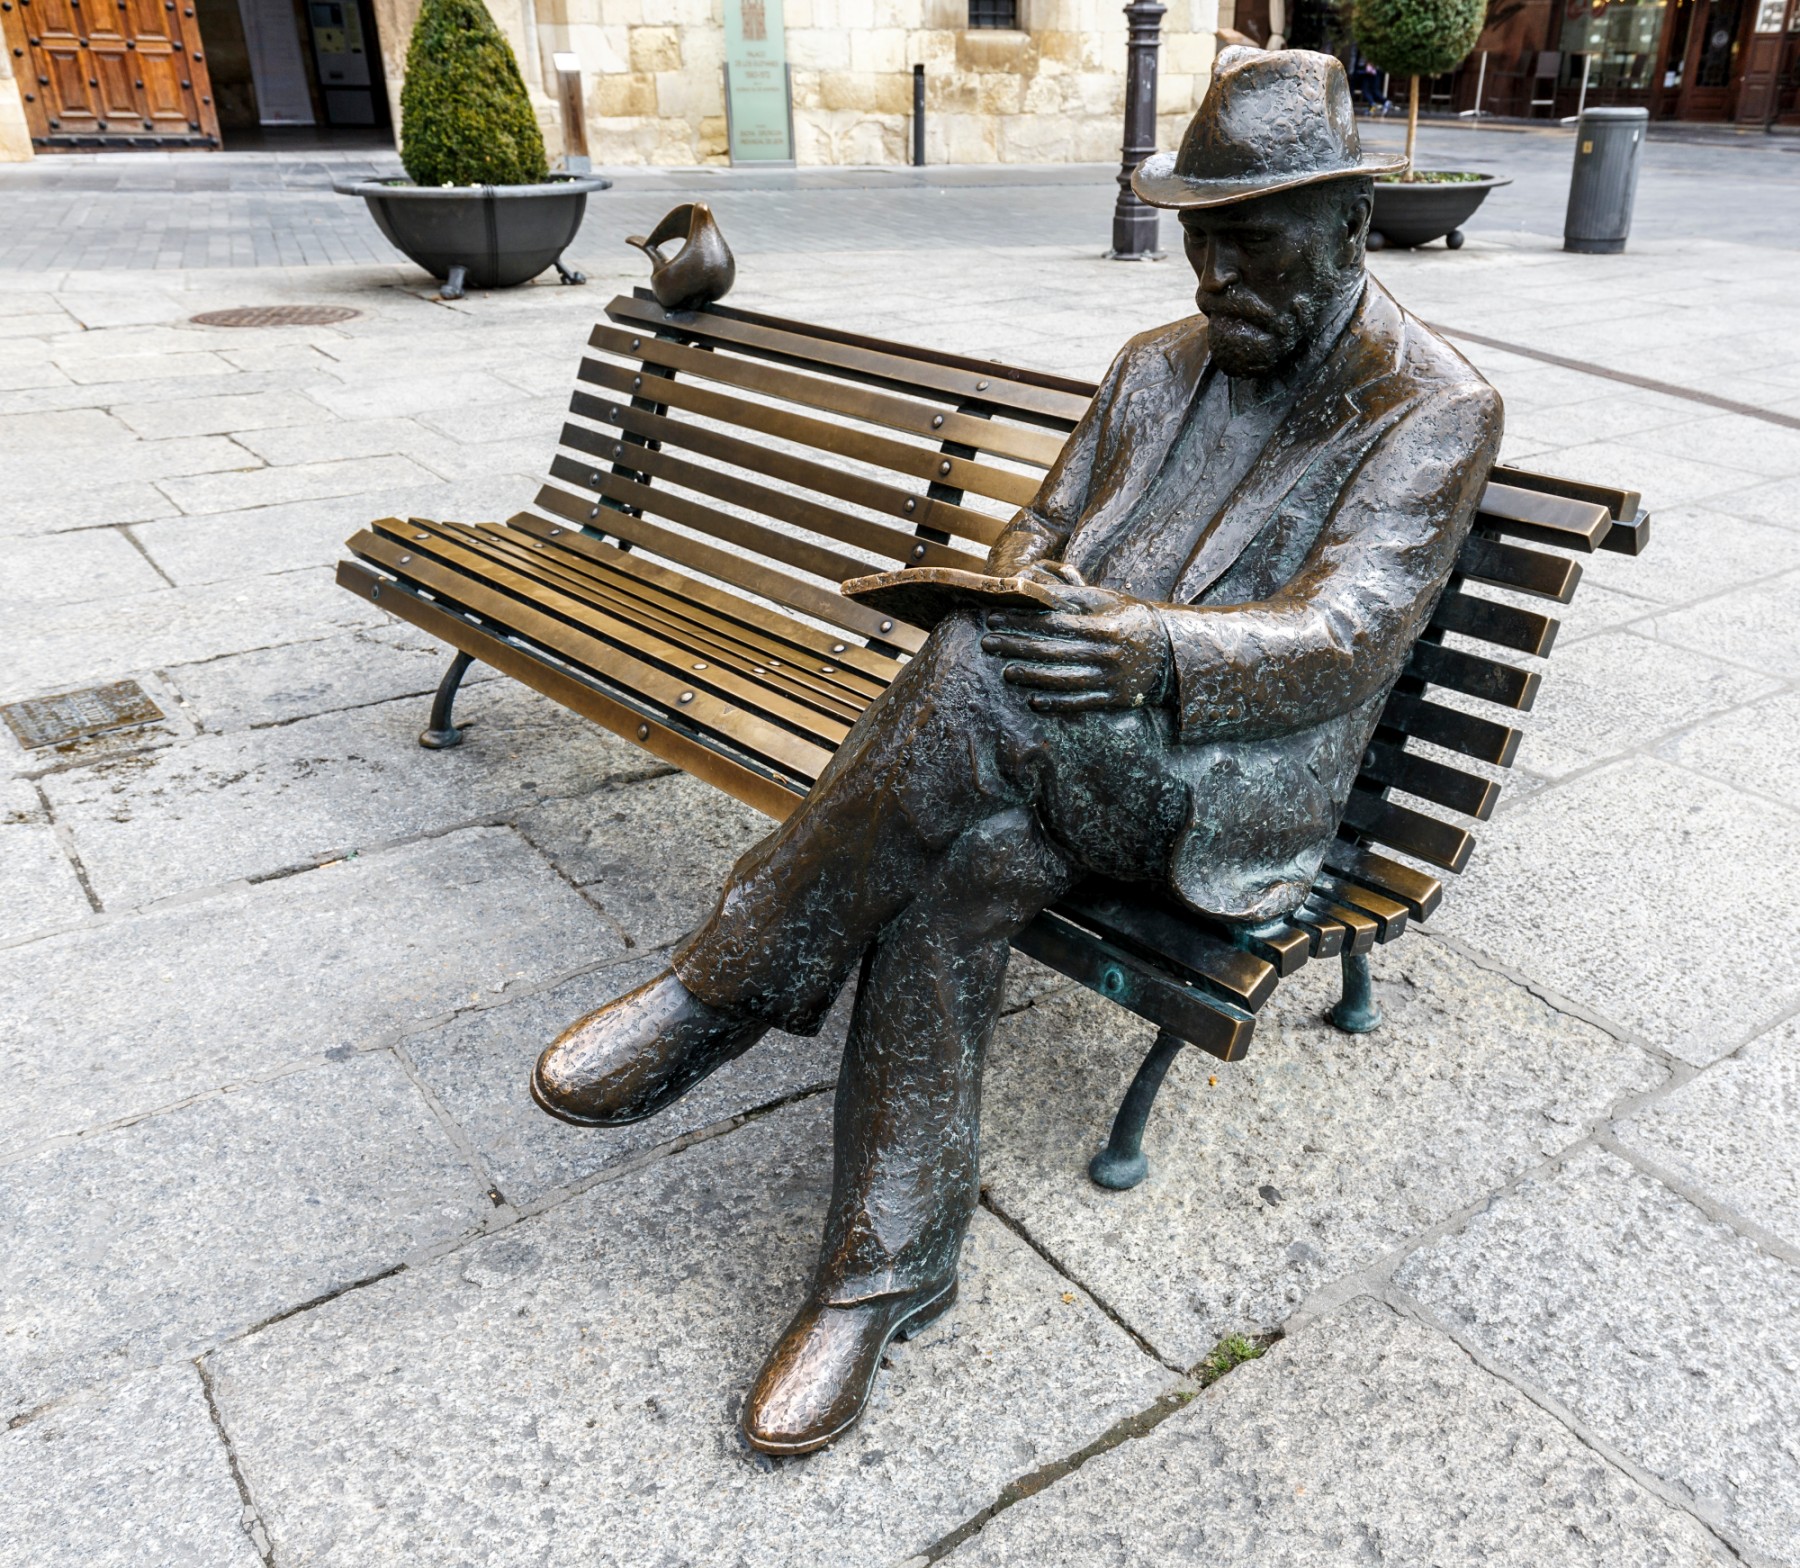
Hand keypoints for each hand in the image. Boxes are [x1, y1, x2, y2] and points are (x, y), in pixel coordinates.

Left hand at [982, 573, 1170, 714]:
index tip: (995, 617)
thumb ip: (1074, 595)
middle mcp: (1107, 654)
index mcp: (1104, 626)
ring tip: (1007, 671)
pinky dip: (1055, 703)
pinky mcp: (1113, 699)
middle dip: (1016, 646)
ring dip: (1031, 677)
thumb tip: (1036, 587)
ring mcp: (1111, 679)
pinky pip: (1080, 702)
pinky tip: (1033, 699)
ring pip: (1063, 679)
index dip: (1022, 620)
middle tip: (988, 643)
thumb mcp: (1108, 600)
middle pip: (1053, 651)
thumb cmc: (1132, 619)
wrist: (1172, 652)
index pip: (1054, 623)